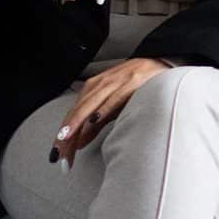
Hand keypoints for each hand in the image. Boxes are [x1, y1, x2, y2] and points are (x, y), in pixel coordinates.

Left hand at [52, 57, 170, 163]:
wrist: (161, 62)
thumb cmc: (136, 86)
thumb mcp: (113, 105)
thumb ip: (96, 124)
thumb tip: (78, 143)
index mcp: (93, 90)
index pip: (73, 115)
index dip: (63, 136)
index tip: (57, 156)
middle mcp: (100, 84)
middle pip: (77, 111)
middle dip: (66, 134)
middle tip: (59, 154)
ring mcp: (116, 81)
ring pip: (90, 104)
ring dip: (77, 123)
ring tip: (66, 139)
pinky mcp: (132, 81)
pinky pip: (114, 97)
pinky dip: (104, 108)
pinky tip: (94, 120)